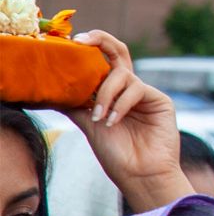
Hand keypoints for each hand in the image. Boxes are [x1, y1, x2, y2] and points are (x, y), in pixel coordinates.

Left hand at [66, 30, 190, 211]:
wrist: (139, 175)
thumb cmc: (116, 155)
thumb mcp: (89, 126)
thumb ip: (76, 105)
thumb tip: (52, 90)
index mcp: (113, 94)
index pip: (103, 64)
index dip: (90, 50)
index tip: (71, 43)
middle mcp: (128, 90)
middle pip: (119, 53)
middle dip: (101, 41)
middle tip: (82, 40)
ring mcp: (144, 93)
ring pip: (122, 75)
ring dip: (105, 94)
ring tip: (99, 117)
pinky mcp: (159, 100)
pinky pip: (136, 89)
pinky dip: (120, 104)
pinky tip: (113, 121)